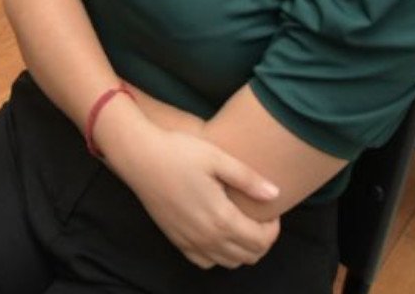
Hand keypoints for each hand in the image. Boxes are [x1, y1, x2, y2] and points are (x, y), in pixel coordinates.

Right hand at [110, 122, 281, 269]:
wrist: (139, 156)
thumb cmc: (179, 152)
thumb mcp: (217, 157)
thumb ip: (248, 179)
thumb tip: (275, 194)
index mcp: (221, 218)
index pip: (262, 241)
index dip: (273, 228)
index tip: (271, 209)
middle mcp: (206, 238)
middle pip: (249, 256)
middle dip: (262, 240)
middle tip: (260, 216)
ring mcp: (190, 241)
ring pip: (229, 262)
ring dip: (243, 249)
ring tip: (242, 224)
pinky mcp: (176, 240)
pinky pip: (205, 262)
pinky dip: (218, 255)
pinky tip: (218, 233)